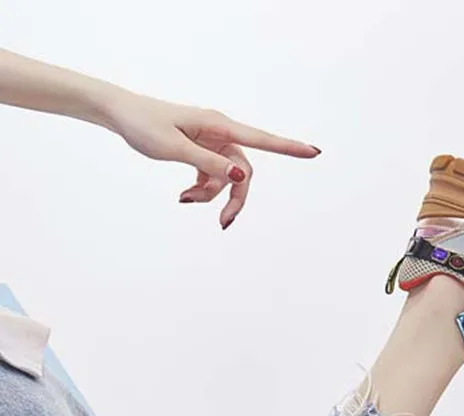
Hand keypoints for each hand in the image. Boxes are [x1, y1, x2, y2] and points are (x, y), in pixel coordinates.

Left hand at [105, 91, 319, 228]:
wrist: (119, 114)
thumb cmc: (144, 125)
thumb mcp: (175, 148)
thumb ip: (209, 164)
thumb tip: (241, 177)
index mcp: (219, 125)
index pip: (262, 140)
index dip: (289, 148)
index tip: (314, 152)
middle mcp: (220, 133)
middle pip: (243, 172)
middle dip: (234, 198)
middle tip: (224, 224)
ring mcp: (211, 143)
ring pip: (225, 178)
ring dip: (210, 195)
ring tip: (183, 199)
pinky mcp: (201, 151)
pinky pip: (211, 176)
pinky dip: (200, 189)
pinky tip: (183, 194)